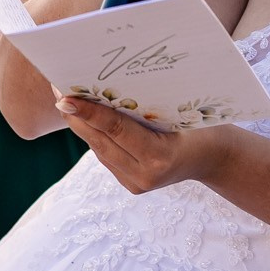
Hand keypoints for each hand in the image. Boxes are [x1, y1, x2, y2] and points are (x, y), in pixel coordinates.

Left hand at [55, 92, 234, 193]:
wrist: (212, 158)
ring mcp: (135, 184)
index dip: (88, 111)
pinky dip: (94, 134)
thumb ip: (143, 105)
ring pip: (97, 148)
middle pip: (99, 140)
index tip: (64, 96)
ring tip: (65, 96)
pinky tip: (82, 115)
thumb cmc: (198, 125)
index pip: (115, 129)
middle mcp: (144, 175)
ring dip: (80, 123)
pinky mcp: (130, 185)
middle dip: (75, 114)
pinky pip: (104, 154)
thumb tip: (103, 85)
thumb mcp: (178, 110)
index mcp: (159, 157)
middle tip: (57, 87)